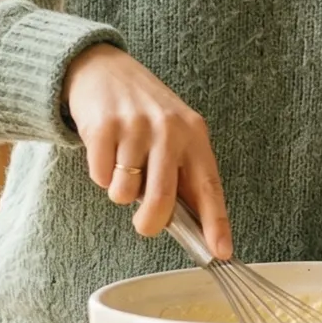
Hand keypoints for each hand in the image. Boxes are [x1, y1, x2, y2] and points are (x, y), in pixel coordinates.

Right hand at [62, 44, 232, 258]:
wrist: (104, 70)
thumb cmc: (145, 115)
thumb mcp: (175, 135)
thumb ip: (183, 174)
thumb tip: (192, 228)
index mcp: (195, 136)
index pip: (209, 187)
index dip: (216, 223)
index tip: (222, 252)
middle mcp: (169, 130)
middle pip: (162, 201)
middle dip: (151, 223)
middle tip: (145, 224)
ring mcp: (136, 127)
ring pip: (124, 193)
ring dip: (120, 190)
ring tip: (124, 164)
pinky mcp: (103, 127)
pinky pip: (100, 178)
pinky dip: (100, 174)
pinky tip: (106, 152)